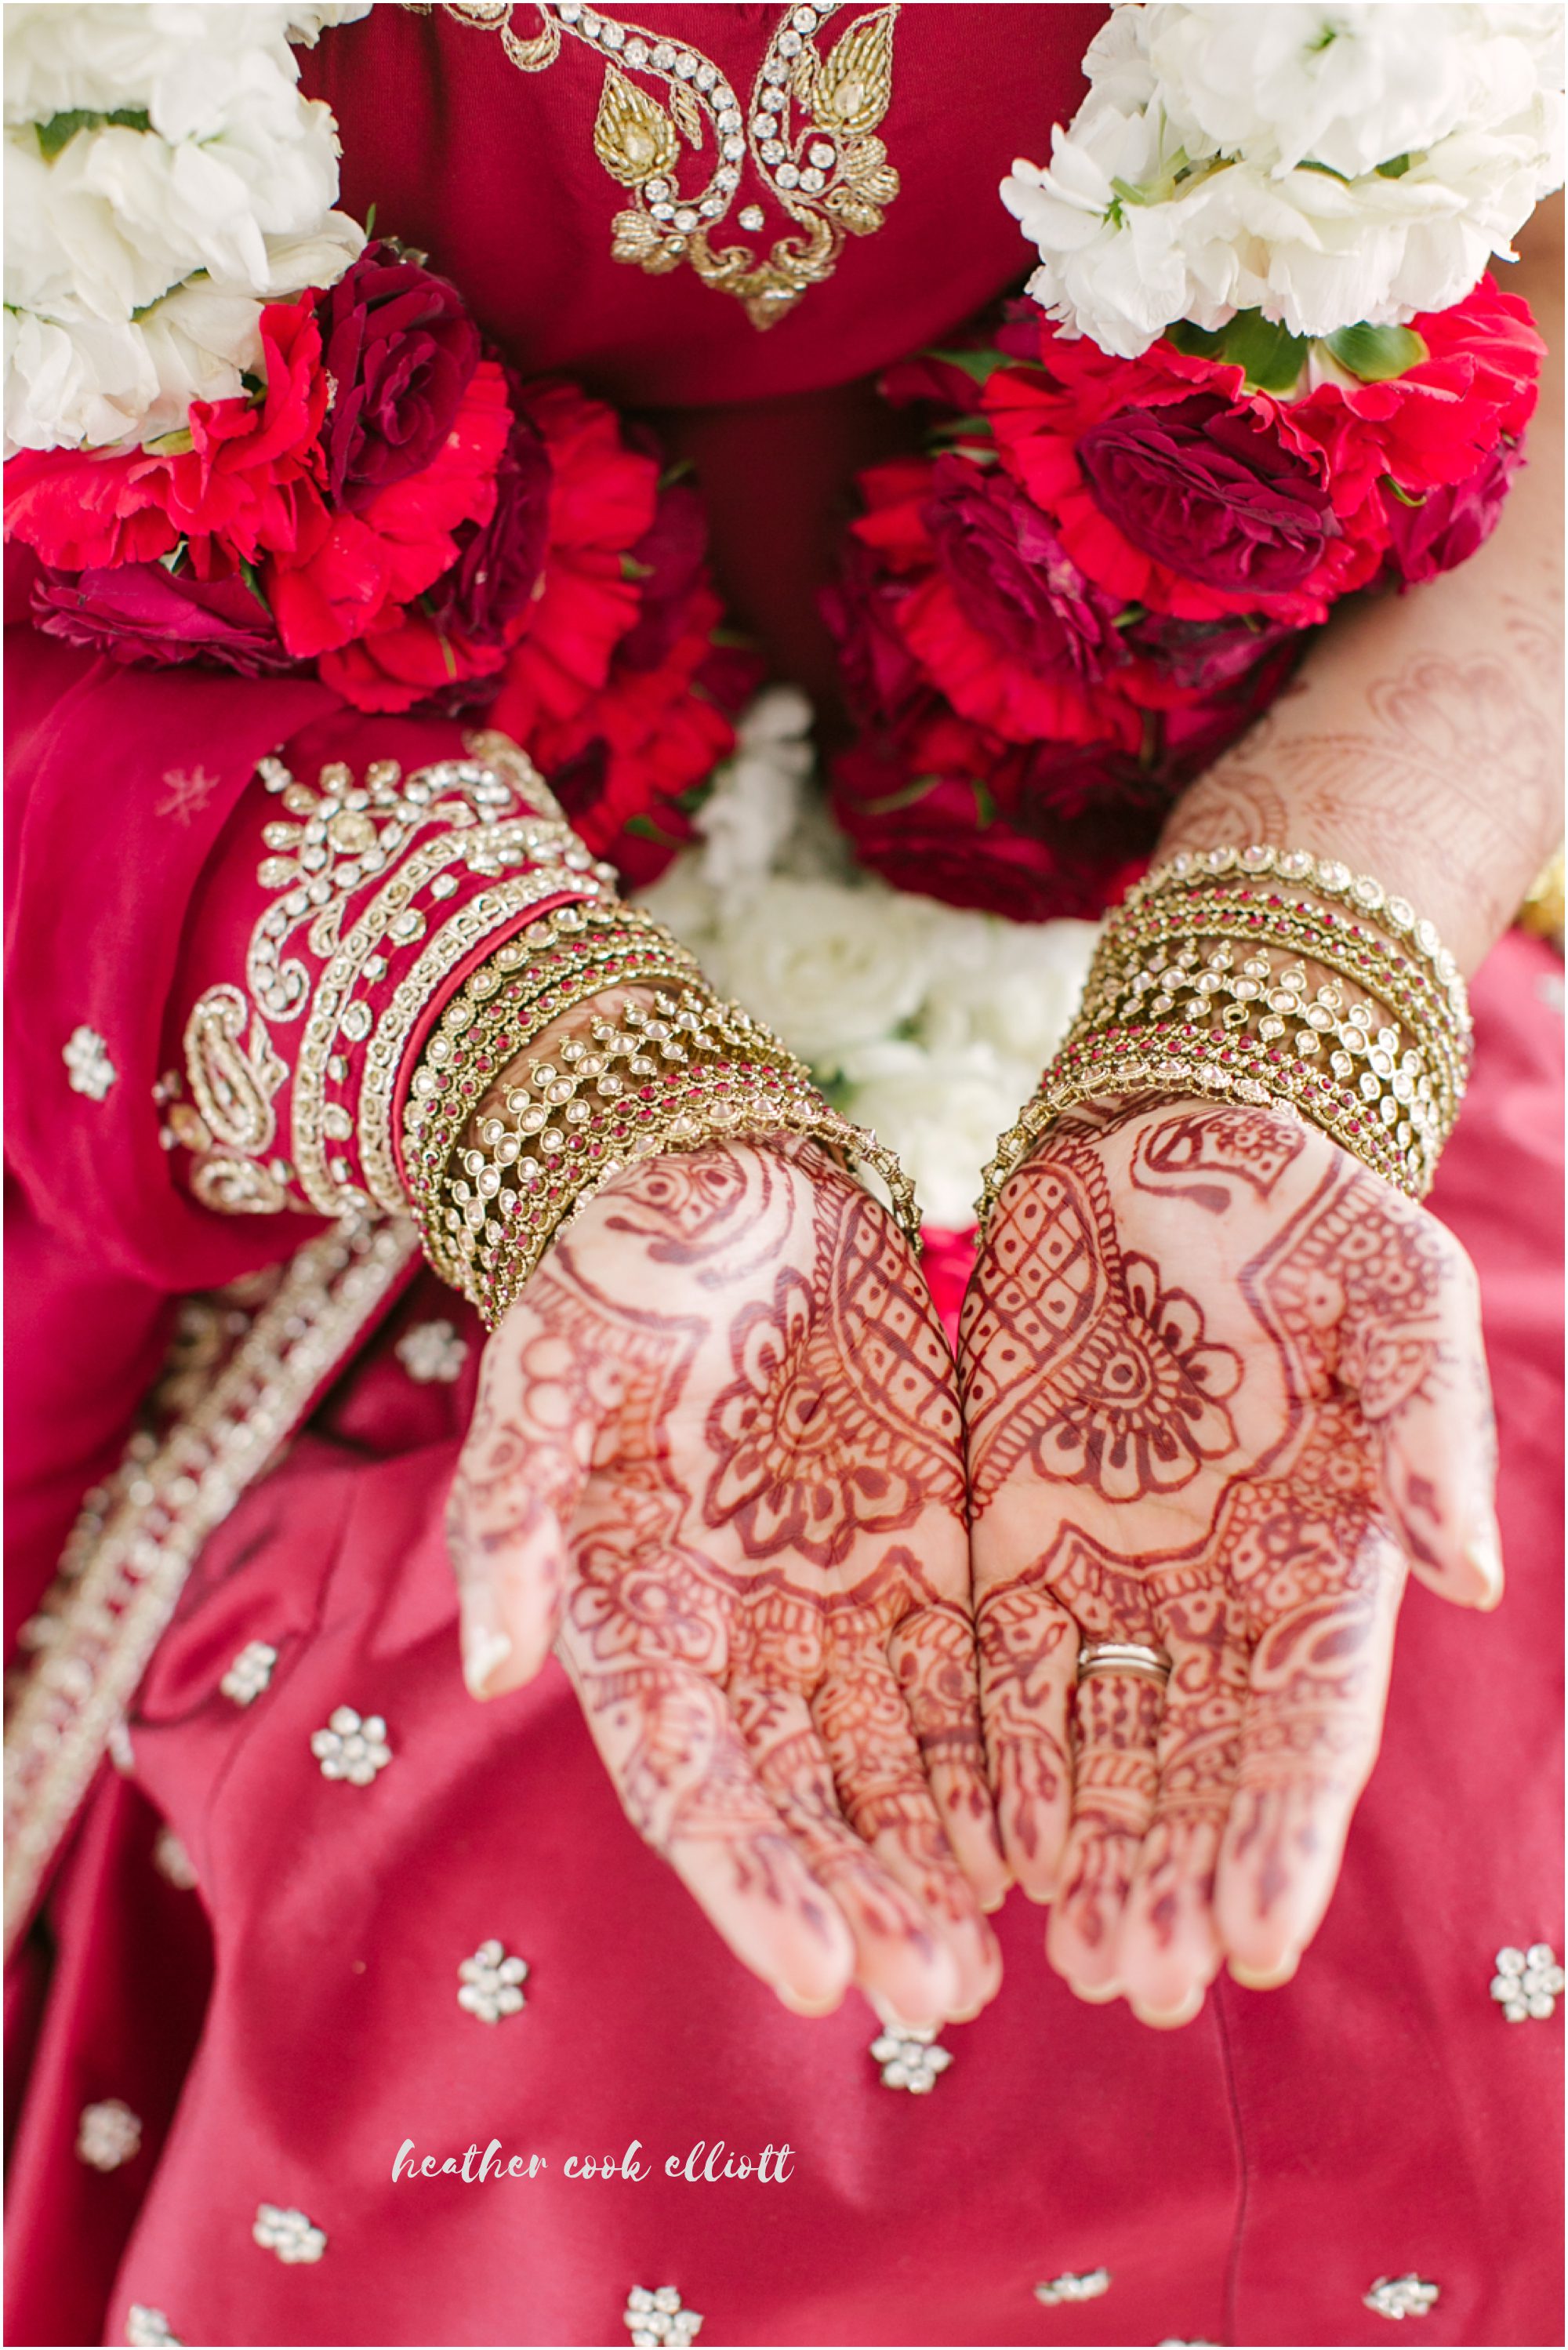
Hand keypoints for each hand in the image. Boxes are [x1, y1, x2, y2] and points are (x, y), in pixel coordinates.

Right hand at [447, 1136, 1004, 2024]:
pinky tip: (1045, 1830)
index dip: (748, 1880)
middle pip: (802, 1799)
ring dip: (936, 1858)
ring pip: (891, 1759)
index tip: (817, 1971)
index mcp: (634, 1616)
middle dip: (864, 1900)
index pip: (689, 1782)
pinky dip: (998, 1756)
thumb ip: (512, 1512)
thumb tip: (494, 1665)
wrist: (723, 1176)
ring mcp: (832, 1597)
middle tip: (939, 1995)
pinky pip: (965, 1672)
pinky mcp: (921, 1546)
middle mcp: (736, 1634)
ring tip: (997, 1956)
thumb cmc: (615, 1269)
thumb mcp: (549, 1367)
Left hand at [961, 1096, 1499, 2025]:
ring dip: (1087, 1849)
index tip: (1252, 1936)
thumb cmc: (1292, 1201)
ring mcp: (1111, 1567)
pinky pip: (1000, 1667)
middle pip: (1198, 1764)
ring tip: (1067, 1954)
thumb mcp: (1393, 1286)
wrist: (1153, 1135)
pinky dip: (995, 1757)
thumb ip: (1431, 1423)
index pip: (1306, 1723)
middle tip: (1137, 1984)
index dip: (1281, 1833)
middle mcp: (1218, 1587)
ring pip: (1102, 1741)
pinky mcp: (1011, 1532)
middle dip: (1172, 1875)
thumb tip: (1472, 1577)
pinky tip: (979, 1843)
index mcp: (1321, 1551)